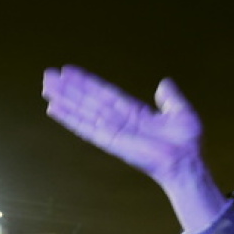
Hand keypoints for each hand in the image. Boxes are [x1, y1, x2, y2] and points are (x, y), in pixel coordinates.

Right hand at [43, 66, 202, 187]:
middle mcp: (120, 121)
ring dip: (65, 99)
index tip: (70, 71)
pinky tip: (55, 110)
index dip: (88, 82)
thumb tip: (164, 82)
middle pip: (89, 100)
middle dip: (69, 88)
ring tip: (46, 87)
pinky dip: (71, 119)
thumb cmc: (187, 143)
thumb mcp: (181, 112)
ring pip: (84, 111)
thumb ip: (170, 98)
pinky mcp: (111, 142)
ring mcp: (113, 131)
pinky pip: (87, 129)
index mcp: (135, 113)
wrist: (187, 162)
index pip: (106, 94)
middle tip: (48, 75)